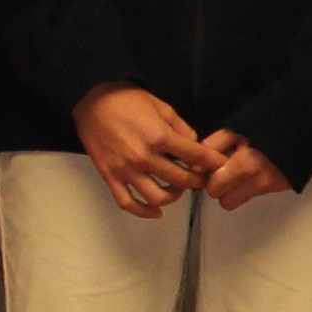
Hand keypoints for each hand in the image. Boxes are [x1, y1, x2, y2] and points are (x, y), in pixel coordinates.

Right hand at [77, 85, 206, 219]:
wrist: (90, 100)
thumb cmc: (126, 99)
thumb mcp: (161, 106)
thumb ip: (181, 127)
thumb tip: (194, 145)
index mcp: (159, 137)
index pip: (196, 156)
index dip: (213, 162)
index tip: (220, 166)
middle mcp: (144, 157)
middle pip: (181, 180)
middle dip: (197, 181)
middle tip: (200, 177)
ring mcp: (126, 170)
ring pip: (157, 198)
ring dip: (173, 197)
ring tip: (177, 189)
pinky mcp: (110, 177)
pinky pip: (128, 203)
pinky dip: (144, 212)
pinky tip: (156, 212)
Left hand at [193, 128, 293, 212]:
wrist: (306, 124)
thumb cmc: (270, 122)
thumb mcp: (237, 128)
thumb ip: (214, 146)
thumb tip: (197, 164)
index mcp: (245, 166)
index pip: (214, 188)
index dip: (211, 176)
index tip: (214, 167)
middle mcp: (258, 182)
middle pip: (225, 202)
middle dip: (222, 187)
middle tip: (225, 170)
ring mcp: (271, 187)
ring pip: (240, 200)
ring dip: (236, 189)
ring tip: (241, 169)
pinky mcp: (281, 187)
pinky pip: (255, 193)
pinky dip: (251, 184)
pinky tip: (257, 168)